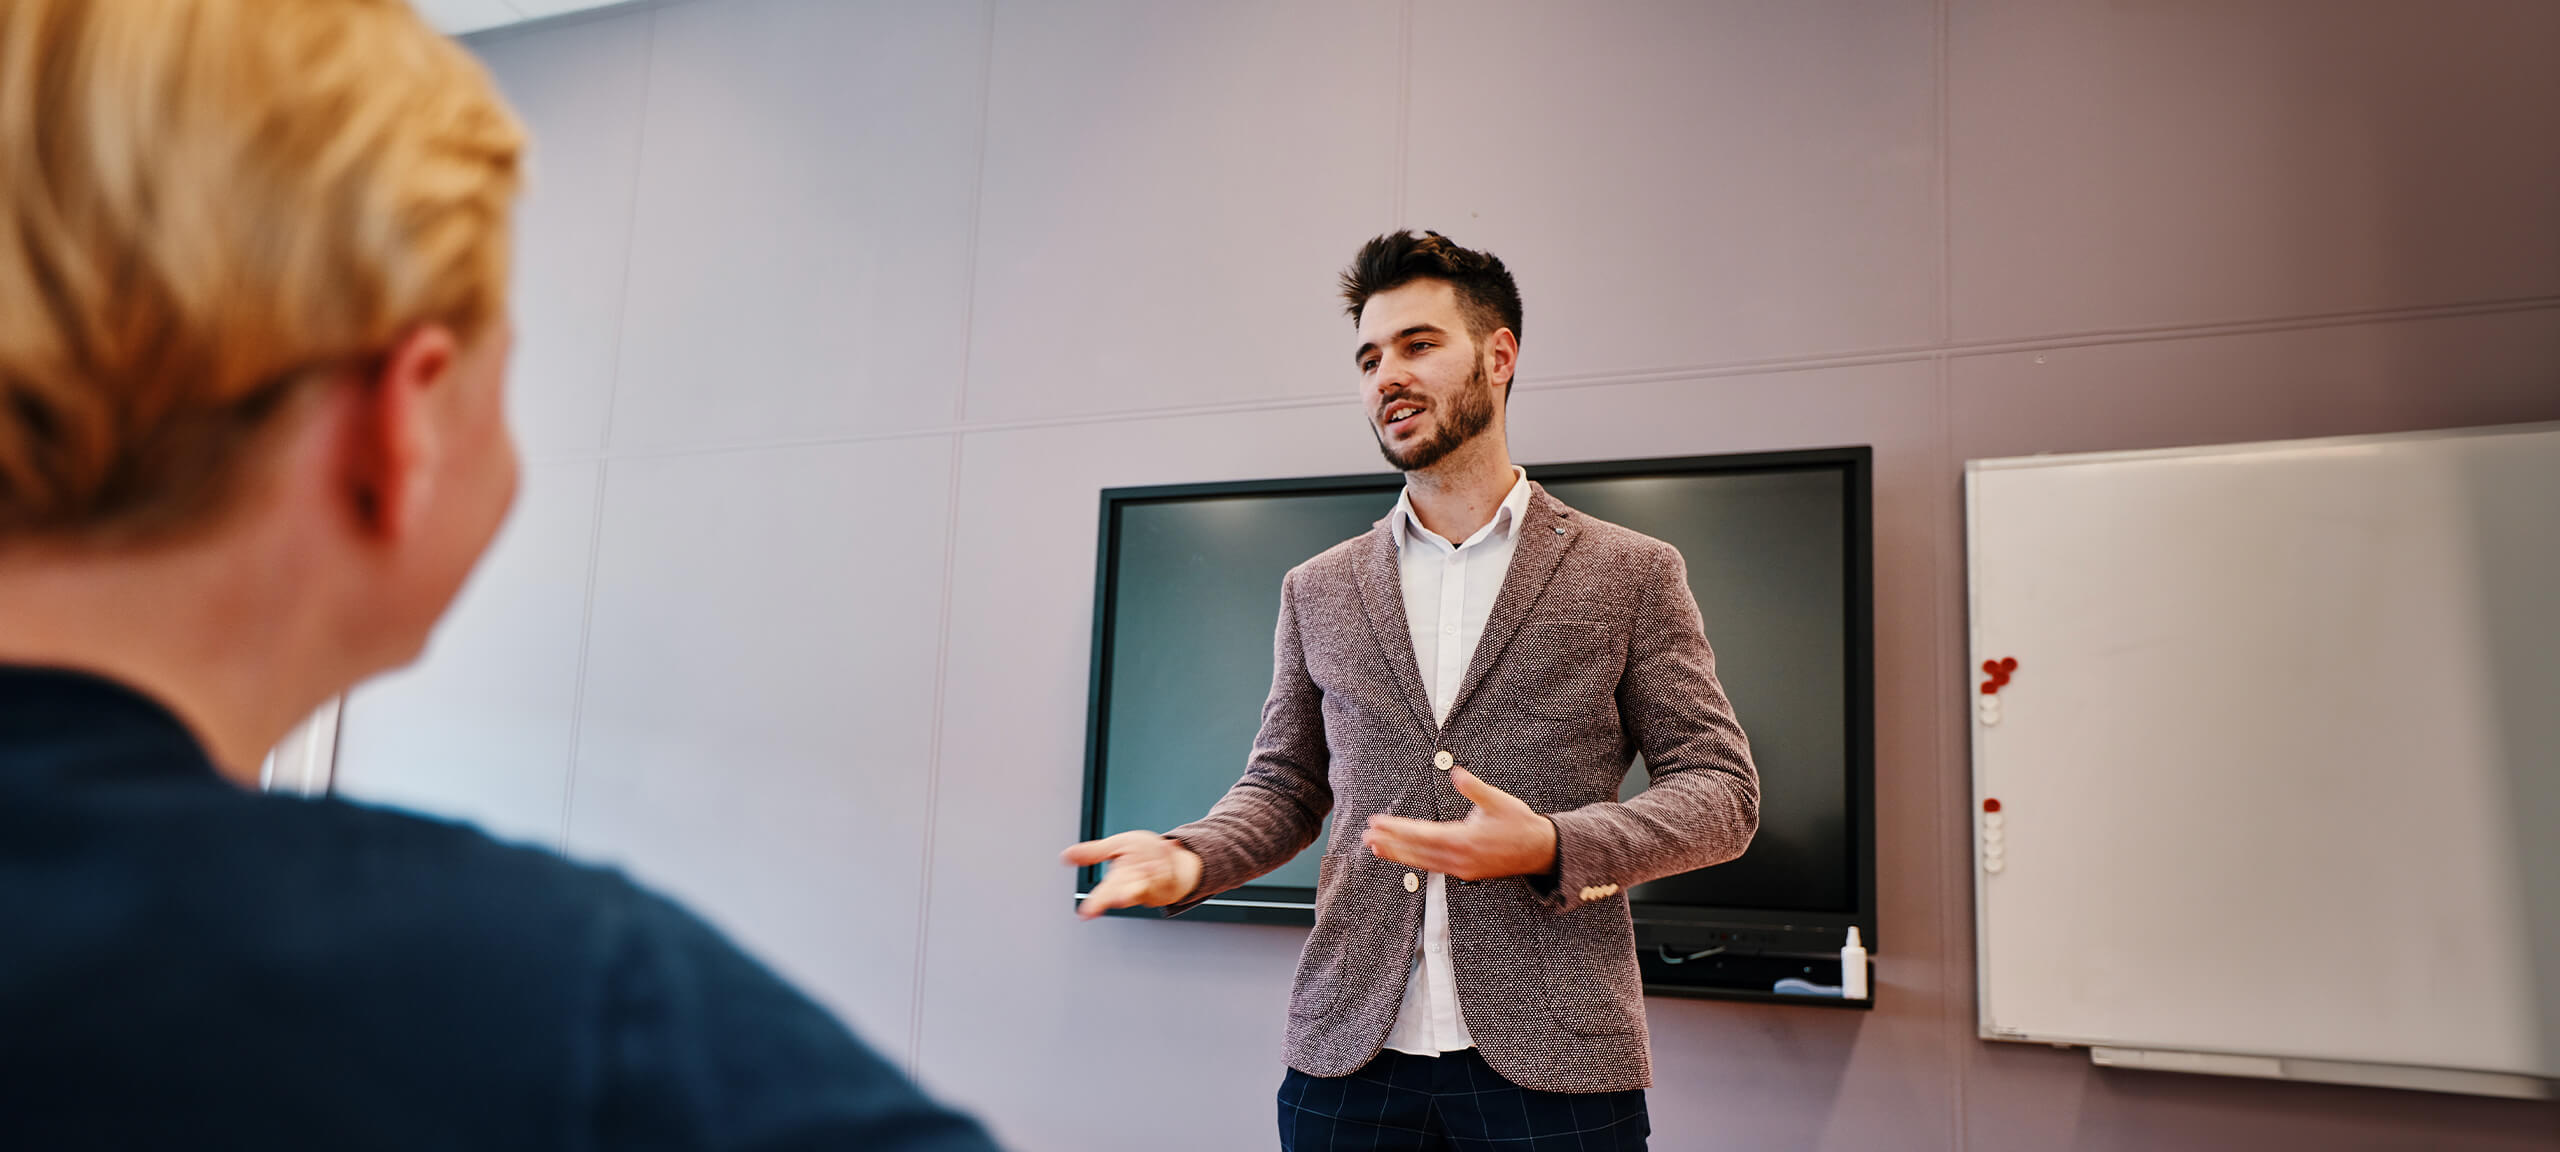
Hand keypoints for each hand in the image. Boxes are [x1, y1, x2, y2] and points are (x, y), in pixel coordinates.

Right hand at [1059, 831, 1202, 919]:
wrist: (1175, 856)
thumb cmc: (1145, 854)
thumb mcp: (1117, 845)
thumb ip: (1093, 852)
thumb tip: (1064, 856)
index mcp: (1116, 879)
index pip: (1102, 893)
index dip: (1094, 904)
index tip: (1084, 914)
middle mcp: (1131, 886)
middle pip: (1119, 895)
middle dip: (1114, 898)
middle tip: (1109, 902)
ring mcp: (1150, 887)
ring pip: (1140, 892)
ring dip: (1133, 893)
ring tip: (1126, 894)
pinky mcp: (1166, 885)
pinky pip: (1161, 881)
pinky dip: (1158, 874)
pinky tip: (1157, 869)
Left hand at [1362, 766, 1557, 880]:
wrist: (1541, 851)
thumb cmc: (1520, 823)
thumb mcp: (1499, 801)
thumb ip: (1475, 789)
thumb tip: (1455, 773)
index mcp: (1465, 839)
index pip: (1422, 834)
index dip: (1397, 829)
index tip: (1377, 823)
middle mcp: (1460, 859)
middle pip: (1417, 852)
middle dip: (1391, 843)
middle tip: (1366, 837)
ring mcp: (1463, 869)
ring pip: (1423, 862)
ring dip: (1399, 855)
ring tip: (1376, 848)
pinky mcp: (1466, 874)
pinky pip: (1434, 868)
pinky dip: (1416, 861)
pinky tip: (1404, 856)